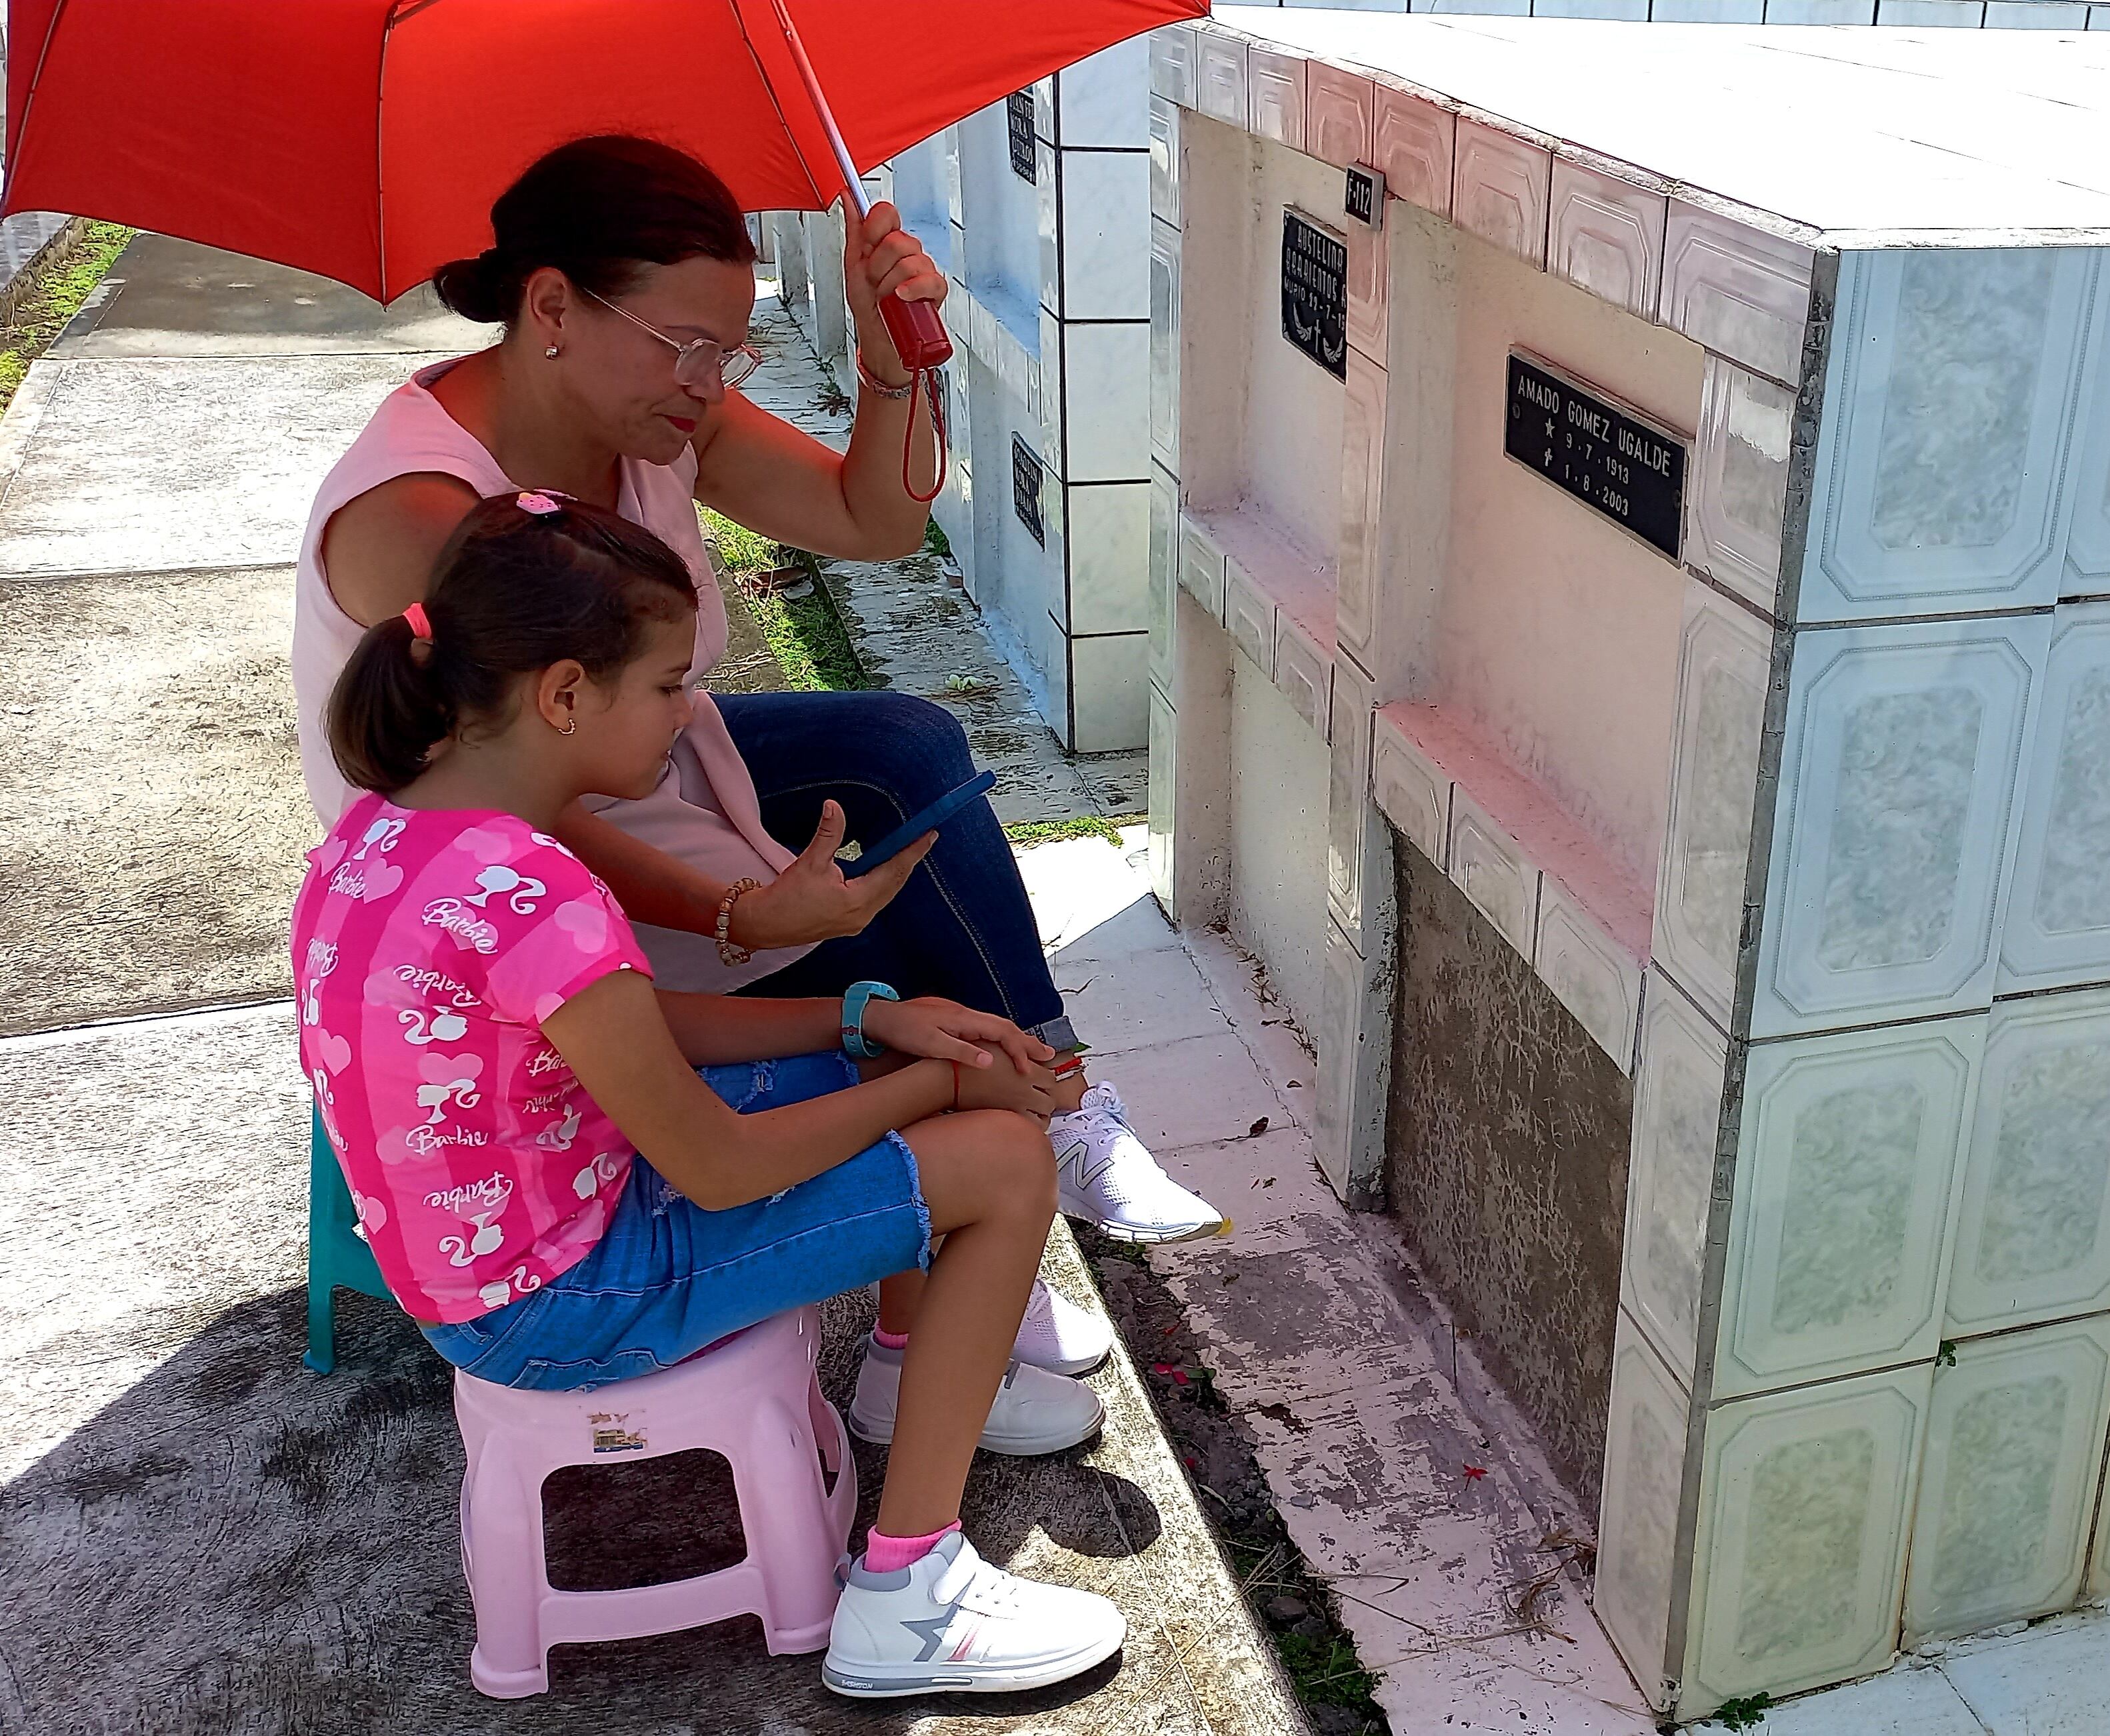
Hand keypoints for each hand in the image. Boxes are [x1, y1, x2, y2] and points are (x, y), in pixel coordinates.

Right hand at [729, 800, 931, 949]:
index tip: (928, 835)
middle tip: (923, 838)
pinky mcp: (847, 922)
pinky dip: (881, 881)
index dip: (912, 851)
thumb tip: (834, 807)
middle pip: (894, 883)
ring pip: (885, 892)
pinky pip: (874, 898)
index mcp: (858, 902)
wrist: (763, 925)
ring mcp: (856, 921)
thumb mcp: (809, 862)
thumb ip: (828, 833)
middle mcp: (862, 915)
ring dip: (895, 871)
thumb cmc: (785, 899)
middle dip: (908, 859)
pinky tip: (880, 869)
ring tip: (906, 850)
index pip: (894, 871)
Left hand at [843, 200, 944, 381]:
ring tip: (886, 296)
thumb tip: (848, 199)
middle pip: (897, 240)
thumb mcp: (853, 266)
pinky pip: (929, 281)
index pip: (887, 214)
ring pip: (910, 262)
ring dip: (890, 284)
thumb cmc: (869, 304)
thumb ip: (854, 231)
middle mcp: (907, 252)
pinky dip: (913, 290)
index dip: (875, 226)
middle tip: (875, 281)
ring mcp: (923, 269)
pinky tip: (901, 298)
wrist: (878, 336)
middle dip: (879, 266)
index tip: (868, 243)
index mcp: (887, 241)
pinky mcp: (935, 289)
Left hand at [864, 997, 1055, 1073]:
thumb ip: (961, 1052)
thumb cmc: (903, 1031)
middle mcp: (966, 1014)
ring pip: (997, 1026)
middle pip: (1005, 1026)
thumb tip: (990, 1062)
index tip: (1027, 1069)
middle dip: (1028, 1041)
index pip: (1002, 1032)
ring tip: (1033, 1051)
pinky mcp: (954, 1021)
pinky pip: (986, 1028)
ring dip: (1017, 1039)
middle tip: (1049, 1054)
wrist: (880, 1016)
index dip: (1018, 1050)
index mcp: (964, 1019)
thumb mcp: (930, 1044)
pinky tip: (1002, 1046)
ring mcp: (960, 1016)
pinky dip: (1002, 1037)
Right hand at [951, 1053, 1059, 1124]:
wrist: (950, 1079)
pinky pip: (1027, 1130)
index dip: (1048, 1079)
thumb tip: (1043, 1052)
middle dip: (1046, 1099)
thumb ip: (1023, 1048)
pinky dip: (1028, 1127)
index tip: (1043, 1080)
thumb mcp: (1000, 1045)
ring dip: (1040, 1115)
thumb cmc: (970, 1060)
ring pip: (1042, 1119)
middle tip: (1039, 1097)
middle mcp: (1024, 1091)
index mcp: (1026, 1071)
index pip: (1052, 1078)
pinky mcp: (1003, 1120)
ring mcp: (1015, 1108)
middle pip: (1050, 1101)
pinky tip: (1022, 1122)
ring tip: (1033, 1112)